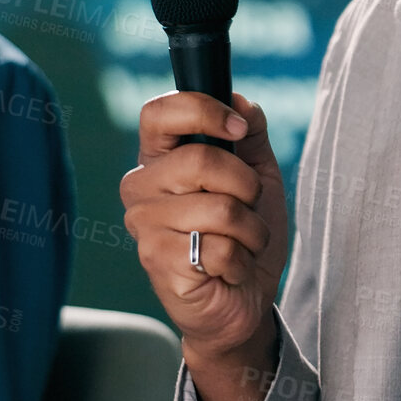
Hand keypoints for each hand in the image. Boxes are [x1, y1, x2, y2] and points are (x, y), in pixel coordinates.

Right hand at [121, 91, 287, 400]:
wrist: (245, 299)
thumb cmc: (245, 234)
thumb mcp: (258, 175)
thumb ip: (250, 134)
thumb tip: (242, 101)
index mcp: (160, 159)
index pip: (158, 112)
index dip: (203, 110)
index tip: (237, 128)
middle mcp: (141, 188)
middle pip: (200, 159)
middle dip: (246, 186)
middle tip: (248, 207)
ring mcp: (145, 227)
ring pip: (219, 207)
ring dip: (251, 229)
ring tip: (241, 243)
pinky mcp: (158, 262)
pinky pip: (220, 247)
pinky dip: (241, 259)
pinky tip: (229, 269)